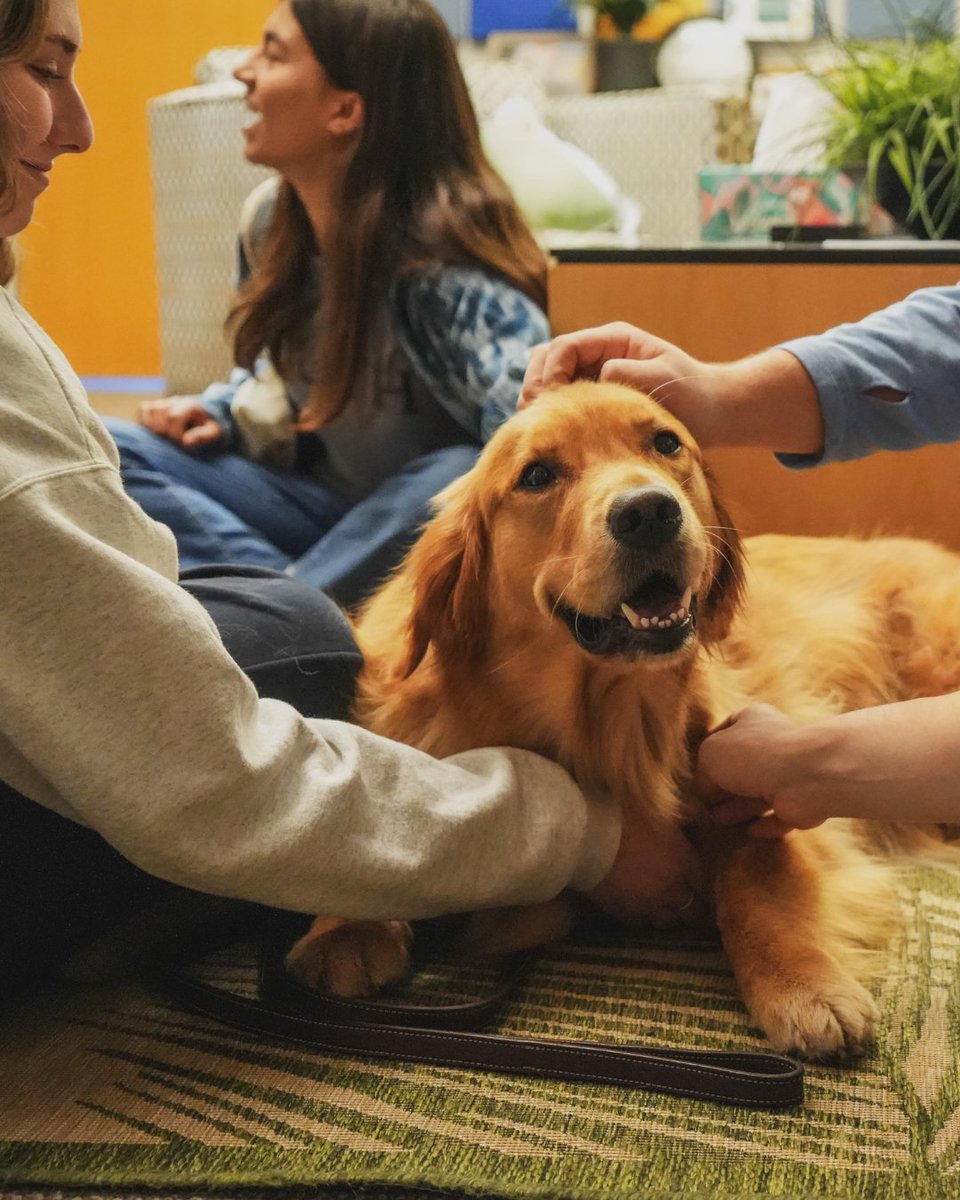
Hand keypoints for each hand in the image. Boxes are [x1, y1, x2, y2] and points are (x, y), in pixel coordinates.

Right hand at [136, 396, 222, 448]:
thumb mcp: (214, 432)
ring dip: (151, 426)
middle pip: (158, 413)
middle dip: (163, 430)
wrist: (208, 417)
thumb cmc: (210, 427)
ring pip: (148, 409)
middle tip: (172, 441)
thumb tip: (186, 441)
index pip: (173, 416)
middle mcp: (176, 401)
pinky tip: (152, 432)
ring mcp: (165, 402)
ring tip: (162, 437)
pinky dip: (143, 421)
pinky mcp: (157, 406)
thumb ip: (203, 436)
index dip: (175, 433)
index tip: (182, 443)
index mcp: (191, 405)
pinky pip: (143, 409)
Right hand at [520, 322, 720, 442]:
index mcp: (613, 339)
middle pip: (546, 358)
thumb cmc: (692, 394)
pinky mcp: (593, 396)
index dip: (550, 373)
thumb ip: (625, 373)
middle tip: (537, 416)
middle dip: (536, 384)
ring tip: (540, 424)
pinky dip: (550, 412)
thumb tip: (595, 377)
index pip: (564, 346)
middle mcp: (599, 352)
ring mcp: (593, 373)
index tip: (552, 401)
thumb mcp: (661, 378)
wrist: (711, 413)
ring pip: (546, 377)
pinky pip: (560, 398)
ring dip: (539, 398)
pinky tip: (553, 431)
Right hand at [586, 809, 707, 926]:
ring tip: (665, 909)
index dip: (705, 891)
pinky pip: (641, 923)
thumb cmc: (626, 818)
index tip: (704, 891)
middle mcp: (672, 890)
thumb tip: (701, 825)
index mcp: (685, 864)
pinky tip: (640, 908)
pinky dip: (644, 917)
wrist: (589, 837)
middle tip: (690, 908)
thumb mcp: (663, 816)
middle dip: (693, 911)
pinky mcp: (624, 913)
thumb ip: (684, 828)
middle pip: (691, 913)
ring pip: (666, 922)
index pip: (705, 888)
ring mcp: (648, 906)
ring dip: (668, 915)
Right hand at [697, 704, 826, 838]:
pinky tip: (750, 833)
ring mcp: (788, 775)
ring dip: (739, 808)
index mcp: (752, 720)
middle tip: (705, 805)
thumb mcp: (710, 755)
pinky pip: (778, 816)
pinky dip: (765, 825)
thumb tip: (705, 792)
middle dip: (723, 787)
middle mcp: (771, 745)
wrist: (804, 776)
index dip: (709, 752)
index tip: (696, 773)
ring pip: (758, 794)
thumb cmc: (752, 755)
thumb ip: (702, 773)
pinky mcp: (801, 803)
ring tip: (717, 822)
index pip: (725, 732)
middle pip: (741, 768)